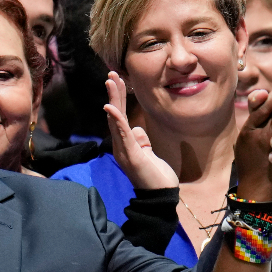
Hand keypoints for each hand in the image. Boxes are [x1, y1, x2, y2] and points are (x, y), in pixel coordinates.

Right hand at [104, 72, 177, 189]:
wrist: (161, 196)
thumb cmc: (156, 177)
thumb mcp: (149, 153)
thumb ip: (141, 141)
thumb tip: (137, 129)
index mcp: (125, 144)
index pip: (120, 116)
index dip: (118, 98)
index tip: (117, 80)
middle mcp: (121, 145)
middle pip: (115, 115)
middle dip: (114, 93)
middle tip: (111, 74)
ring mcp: (124, 151)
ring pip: (116, 121)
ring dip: (114, 100)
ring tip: (110, 82)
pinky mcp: (131, 156)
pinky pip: (122, 135)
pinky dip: (116, 120)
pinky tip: (111, 107)